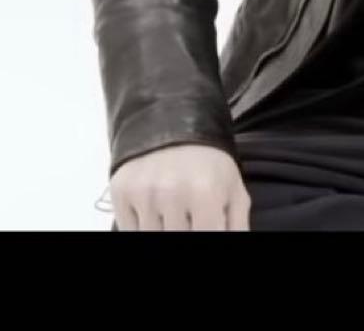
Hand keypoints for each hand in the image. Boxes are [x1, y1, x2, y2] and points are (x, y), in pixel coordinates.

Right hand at [109, 143, 251, 230]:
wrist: (174, 124)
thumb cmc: (209, 163)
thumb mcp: (233, 190)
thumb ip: (237, 226)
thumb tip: (235, 243)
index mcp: (206, 193)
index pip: (205, 237)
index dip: (205, 235)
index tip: (203, 227)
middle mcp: (172, 194)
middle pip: (176, 240)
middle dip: (185, 229)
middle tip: (189, 217)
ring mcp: (144, 194)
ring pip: (150, 238)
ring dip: (162, 229)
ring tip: (175, 211)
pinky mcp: (121, 193)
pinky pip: (128, 230)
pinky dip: (141, 226)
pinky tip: (154, 210)